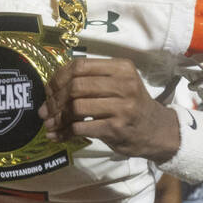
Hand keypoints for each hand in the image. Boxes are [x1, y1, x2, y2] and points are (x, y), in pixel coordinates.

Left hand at [39, 58, 177, 158]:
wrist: (157, 131)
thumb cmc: (132, 105)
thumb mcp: (119, 84)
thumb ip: (91, 81)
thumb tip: (51, 91)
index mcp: (121, 68)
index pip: (80, 66)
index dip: (59, 77)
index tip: (49, 90)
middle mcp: (124, 84)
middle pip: (76, 86)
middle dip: (55, 100)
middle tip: (45, 111)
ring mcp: (121, 107)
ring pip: (76, 107)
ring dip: (58, 118)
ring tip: (50, 125)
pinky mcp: (116, 128)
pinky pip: (81, 127)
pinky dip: (65, 132)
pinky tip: (58, 136)